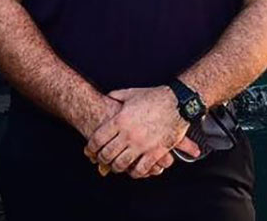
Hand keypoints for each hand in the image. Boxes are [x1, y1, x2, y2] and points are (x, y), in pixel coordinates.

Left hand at [84, 86, 200, 178]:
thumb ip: (117, 95)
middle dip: (101, 159)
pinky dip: (135, 172)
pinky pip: (140, 169)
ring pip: (121, 164)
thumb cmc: (155, 97)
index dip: (91, 147)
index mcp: (120, 119)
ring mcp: (141, 145)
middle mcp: (128, 134)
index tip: (89, 150)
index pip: (98, 139)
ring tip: (116, 166)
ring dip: (116, 167)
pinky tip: (134, 170)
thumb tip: (108, 96)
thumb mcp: (132, 93)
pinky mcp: (155, 152)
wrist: (177, 102)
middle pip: (107, 154)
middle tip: (101, 160)